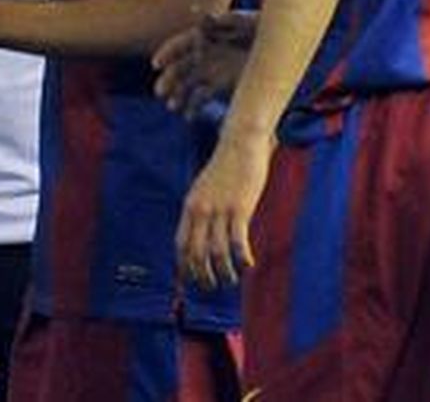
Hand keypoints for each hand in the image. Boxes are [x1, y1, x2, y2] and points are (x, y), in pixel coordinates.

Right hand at [153, 10, 257, 116]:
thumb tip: (200, 12)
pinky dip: (194, 106)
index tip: (156, 64)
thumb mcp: (245, 21)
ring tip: (172, 106)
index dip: (167, 52)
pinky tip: (188, 116)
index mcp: (207, 35)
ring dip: (178, 94)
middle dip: (169, 78)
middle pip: (181, 66)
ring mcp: (213, 70)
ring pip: (188, 83)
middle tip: (160, 92)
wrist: (284, 47)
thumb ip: (223, 20)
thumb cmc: (263, 28)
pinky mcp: (222, 84)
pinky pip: (203, 96)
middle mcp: (206, 53)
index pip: (181, 43)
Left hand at [176, 129, 273, 289]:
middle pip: (196, 254)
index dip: (186, 267)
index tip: (194, 281)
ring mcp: (220, 210)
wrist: (241, 143)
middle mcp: (201, 210)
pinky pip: (238, 243)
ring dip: (224, 273)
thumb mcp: (206, 188)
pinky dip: (242, 259)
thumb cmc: (227, 166)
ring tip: (232, 280)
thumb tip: (202, 232)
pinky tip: (248, 264)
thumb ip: (202, 209)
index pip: (181, 245)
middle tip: (214, 287)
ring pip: (217, 253)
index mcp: (191, 206)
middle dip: (204, 277)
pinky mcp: (240, 209)